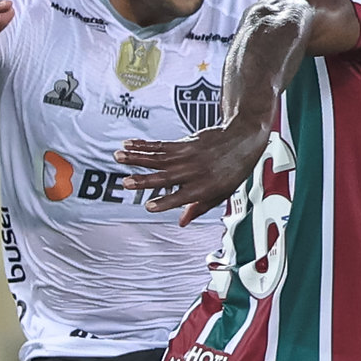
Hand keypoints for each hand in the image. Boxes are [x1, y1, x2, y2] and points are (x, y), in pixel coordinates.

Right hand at [117, 116, 268, 224]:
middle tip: (125, 183)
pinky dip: (143, 144)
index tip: (148, 206)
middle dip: (144, 180)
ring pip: (157, 157)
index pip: (181, 197)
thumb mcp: (222, 193)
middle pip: (165, 177)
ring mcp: (187, 156)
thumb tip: (181, 222)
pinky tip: (128, 144)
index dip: (165, 202)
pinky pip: (160, 145)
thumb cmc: (233, 169)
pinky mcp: (183, 143)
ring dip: (136, 157)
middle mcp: (193, 172)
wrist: (242, 138)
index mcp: (203, 188)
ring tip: (118, 156)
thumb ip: (199, 207)